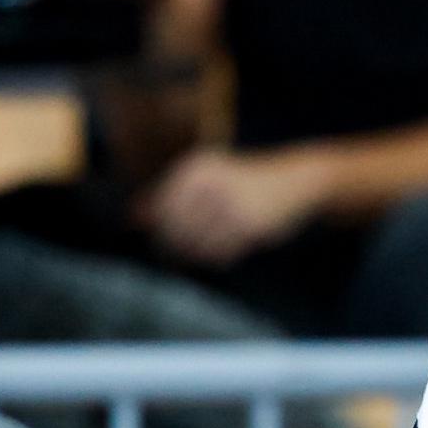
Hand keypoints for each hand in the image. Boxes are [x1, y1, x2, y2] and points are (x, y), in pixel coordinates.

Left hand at [144, 147, 331, 265]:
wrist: (295, 182)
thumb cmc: (242, 180)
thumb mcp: (205, 178)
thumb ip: (166, 196)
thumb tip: (131, 219)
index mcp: (198, 169)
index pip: (163, 208)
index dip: (159, 227)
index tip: (163, 238)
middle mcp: (213, 185)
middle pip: (176, 228)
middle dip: (174, 245)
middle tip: (177, 253)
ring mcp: (233, 207)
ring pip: (197, 244)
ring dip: (194, 254)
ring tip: (200, 252)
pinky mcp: (250, 227)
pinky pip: (220, 252)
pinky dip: (215, 258)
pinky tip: (220, 252)